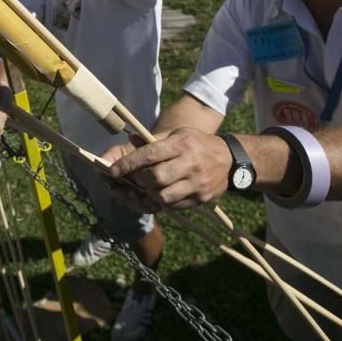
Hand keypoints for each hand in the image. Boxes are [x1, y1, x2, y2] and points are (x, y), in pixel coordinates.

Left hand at [105, 127, 233, 209]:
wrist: (229, 159)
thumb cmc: (195, 143)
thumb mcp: (177, 135)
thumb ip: (152, 140)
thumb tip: (129, 138)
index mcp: (181, 144)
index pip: (149, 154)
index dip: (128, 164)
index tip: (111, 171)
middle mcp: (190, 163)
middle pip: (155, 178)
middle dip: (138, 181)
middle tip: (133, 180)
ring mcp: (197, 183)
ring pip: (164, 196)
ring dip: (148, 195)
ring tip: (145, 189)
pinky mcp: (201, 198)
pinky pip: (174, 206)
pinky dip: (161, 203)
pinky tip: (157, 196)